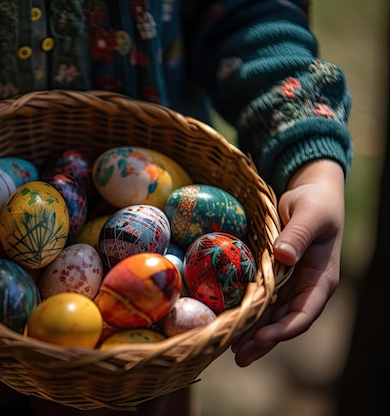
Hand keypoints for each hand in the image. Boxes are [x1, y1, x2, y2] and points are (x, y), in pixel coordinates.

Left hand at [232, 160, 344, 365]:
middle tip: (238, 357)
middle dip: (262, 341)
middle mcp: (306, 287)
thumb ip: (298, 234)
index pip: (304, 312)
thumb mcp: (310, 214)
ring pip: (270, 316)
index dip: (284, 329)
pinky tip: (229, 324)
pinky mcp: (274, 277)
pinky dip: (247, 314)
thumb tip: (283, 256)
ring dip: (251, 333)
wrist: (311, 193)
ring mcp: (289, 284)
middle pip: (284, 322)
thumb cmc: (315, 202)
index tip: (262, 337)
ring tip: (229, 350)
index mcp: (321, 279)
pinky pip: (260, 300)